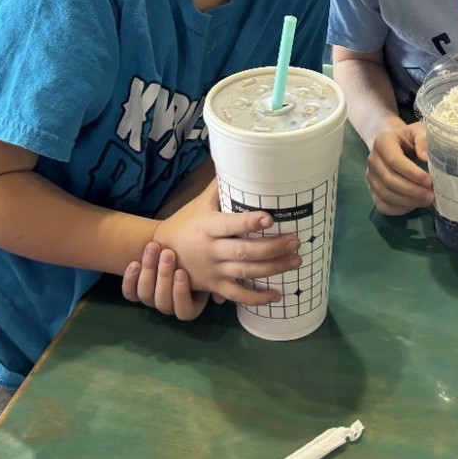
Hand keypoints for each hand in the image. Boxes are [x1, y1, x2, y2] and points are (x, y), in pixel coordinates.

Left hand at [122, 241, 218, 320]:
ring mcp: (151, 299)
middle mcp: (169, 306)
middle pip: (163, 302)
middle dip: (164, 276)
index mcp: (189, 306)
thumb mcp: (209, 267)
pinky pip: (129, 293)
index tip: (182, 272)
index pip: (184, 311)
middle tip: (167, 253)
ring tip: (153, 248)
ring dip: (149, 271)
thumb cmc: (196, 257)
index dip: (181, 293)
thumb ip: (216, 280)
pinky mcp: (135, 291)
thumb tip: (220, 298)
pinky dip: (130, 280)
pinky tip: (135, 263)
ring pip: (146, 295)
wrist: (172, 247)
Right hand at [151, 179, 301, 305]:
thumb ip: (219, 187)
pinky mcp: (216, 287)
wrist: (161, 253)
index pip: (231, 224)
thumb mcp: (199, 202)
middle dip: (272, 248)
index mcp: (209, 226)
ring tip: (295, 261)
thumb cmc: (186, 222)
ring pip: (246, 272)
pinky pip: (238, 295)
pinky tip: (277, 295)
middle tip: (295, 241)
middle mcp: (212, 250)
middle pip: (245, 251)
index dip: (250, 222)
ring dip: (273, 268)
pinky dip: (258, 298)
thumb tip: (237, 160)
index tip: (270, 218)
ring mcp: (214, 271)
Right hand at [366, 122, 434, 215]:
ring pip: (385, 194)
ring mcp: (371, 177)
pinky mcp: (373, 191)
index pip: (394, 160)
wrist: (398, 145)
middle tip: (431, 195)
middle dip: (412, 190)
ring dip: (408, 201)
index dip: (412, 173)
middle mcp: (372, 160)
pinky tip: (414, 205)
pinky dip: (399, 209)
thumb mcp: (419, 131)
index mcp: (382, 142)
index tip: (429, 181)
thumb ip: (423, 139)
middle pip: (389, 180)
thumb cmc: (411, 138)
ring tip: (426, 201)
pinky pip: (383, 205)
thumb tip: (425, 157)